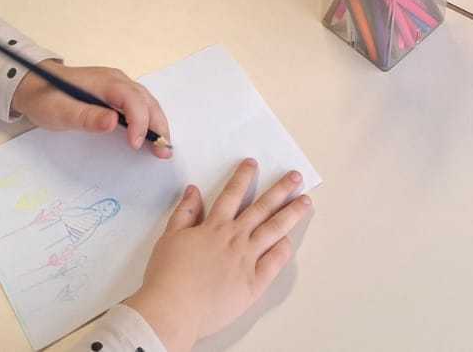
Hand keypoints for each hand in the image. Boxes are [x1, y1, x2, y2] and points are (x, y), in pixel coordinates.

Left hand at [10, 60, 171, 158]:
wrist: (33, 85)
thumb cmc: (46, 98)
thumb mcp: (60, 111)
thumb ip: (86, 117)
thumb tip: (114, 122)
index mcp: (104, 82)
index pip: (132, 98)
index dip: (139, 121)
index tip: (136, 144)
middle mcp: (117, 80)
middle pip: (146, 100)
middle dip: (158, 125)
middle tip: (163, 151)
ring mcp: (118, 85)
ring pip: (147, 102)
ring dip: (157, 124)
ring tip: (163, 147)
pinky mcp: (117, 94)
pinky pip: (140, 105)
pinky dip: (149, 121)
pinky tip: (151, 136)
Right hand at [126, 160, 312, 349]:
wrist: (173, 309)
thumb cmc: (167, 275)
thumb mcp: (169, 238)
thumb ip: (184, 213)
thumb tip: (194, 190)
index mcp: (214, 227)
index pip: (232, 195)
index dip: (243, 177)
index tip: (253, 163)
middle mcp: (235, 239)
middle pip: (262, 208)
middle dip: (280, 190)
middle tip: (295, 176)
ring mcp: (247, 259)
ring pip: (274, 230)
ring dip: (290, 214)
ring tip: (305, 202)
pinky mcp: (254, 282)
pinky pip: (274, 262)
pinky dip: (283, 249)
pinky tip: (289, 240)